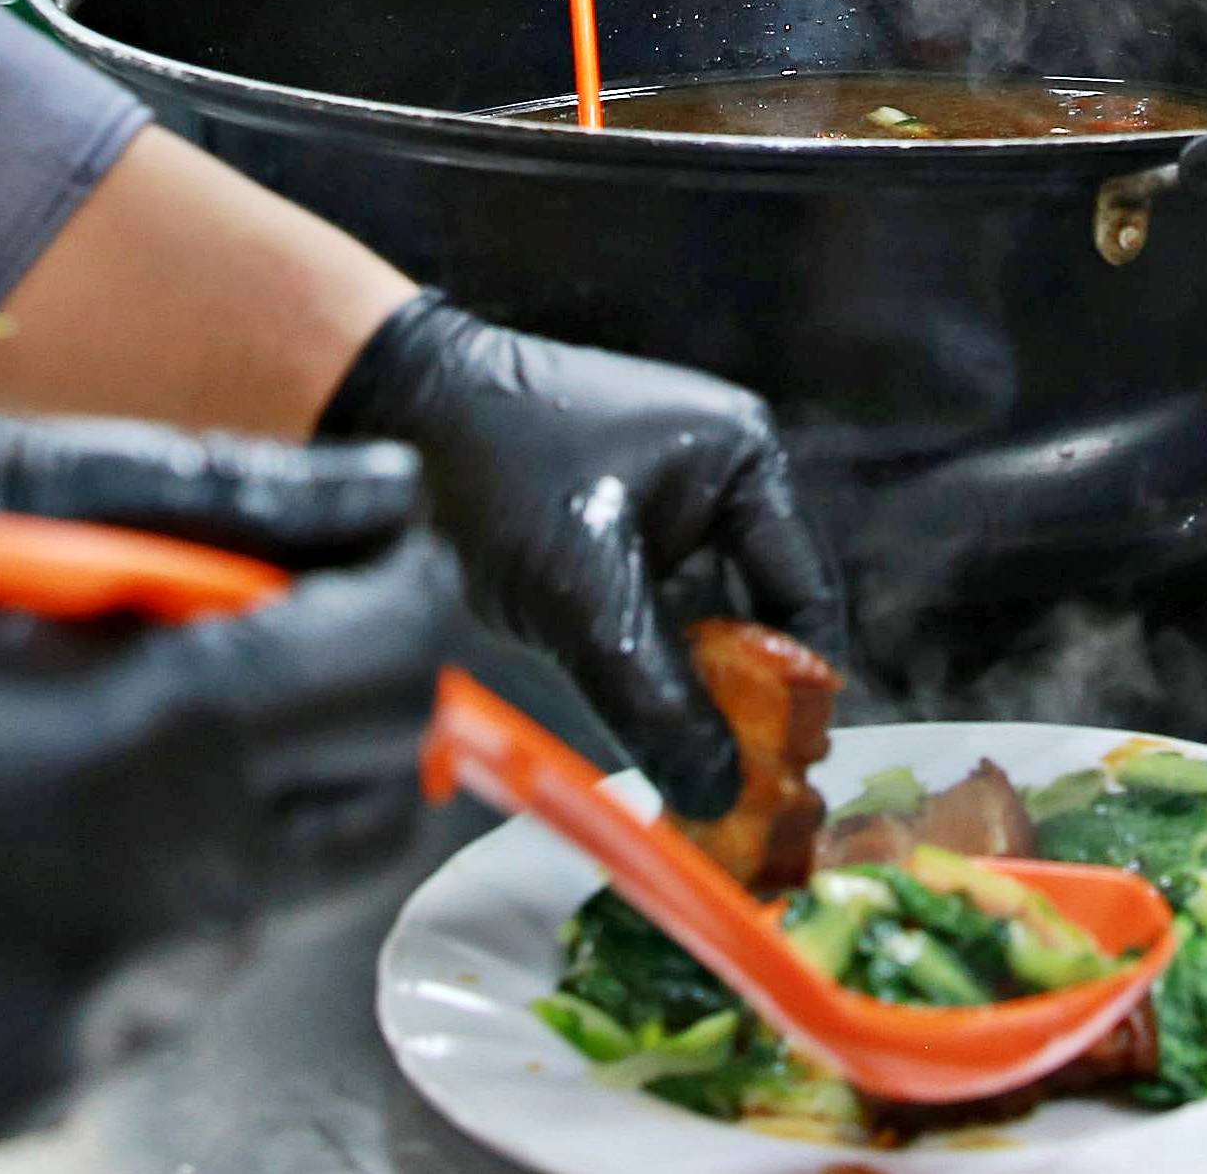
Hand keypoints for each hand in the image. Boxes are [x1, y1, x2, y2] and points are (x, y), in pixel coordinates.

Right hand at [0, 410, 446, 1158]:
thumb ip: (192, 493)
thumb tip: (368, 491)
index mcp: (148, 748)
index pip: (392, 663)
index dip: (398, 589)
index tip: (357, 548)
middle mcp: (156, 905)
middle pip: (377, 802)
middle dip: (344, 704)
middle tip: (233, 634)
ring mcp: (104, 1014)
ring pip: (273, 893)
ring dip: (235, 803)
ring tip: (68, 734)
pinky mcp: (44, 1081)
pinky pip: (158, 969)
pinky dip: (133, 893)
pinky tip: (0, 838)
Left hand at [320, 293, 841, 818]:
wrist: (400, 410)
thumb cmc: (498, 474)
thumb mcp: (582, 595)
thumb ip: (655, 696)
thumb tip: (718, 795)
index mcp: (745, 461)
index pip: (806, 596)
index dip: (800, 692)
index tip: (783, 774)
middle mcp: (724, 476)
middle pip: (765, 614)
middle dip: (749, 702)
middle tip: (733, 787)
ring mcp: (674, 500)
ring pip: (712, 622)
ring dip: (699, 690)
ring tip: (688, 770)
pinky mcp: (624, 527)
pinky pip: (664, 612)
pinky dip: (657, 667)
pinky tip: (640, 721)